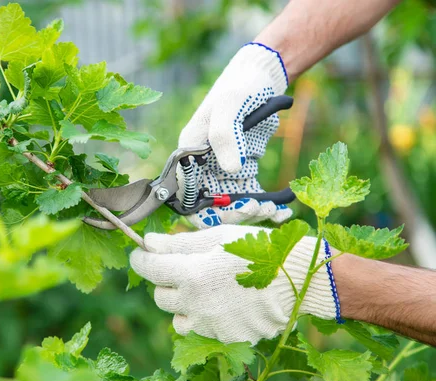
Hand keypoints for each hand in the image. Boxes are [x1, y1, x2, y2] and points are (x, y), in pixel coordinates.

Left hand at [130, 225, 338, 344]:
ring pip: (179, 319)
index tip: (141, 253)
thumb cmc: (259, 249)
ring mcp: (211, 325)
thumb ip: (178, 242)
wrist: (300, 279)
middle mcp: (196, 305)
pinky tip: (225, 302)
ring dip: (183, 305)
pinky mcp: (227, 337)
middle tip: (184, 268)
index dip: (141, 259)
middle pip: (160, 296)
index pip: (148, 269)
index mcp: (191, 274)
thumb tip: (148, 243)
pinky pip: (204, 330)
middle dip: (166, 281)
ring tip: (204, 289)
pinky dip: (206, 317)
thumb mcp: (217, 236)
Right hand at [178, 43, 291, 227]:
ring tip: (274, 209)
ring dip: (251, 214)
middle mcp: (201, 166)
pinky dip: (265, 207)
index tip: (237, 206)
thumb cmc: (241, 86)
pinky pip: (248, 196)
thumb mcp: (230, 104)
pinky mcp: (241, 170)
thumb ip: (224, 135)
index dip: (208, 210)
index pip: (187, 195)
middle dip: (234, 215)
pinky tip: (283, 210)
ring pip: (230, 206)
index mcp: (189, 153)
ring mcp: (221, 169)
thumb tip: (231, 170)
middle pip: (209, 207)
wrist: (262, 76)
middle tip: (259, 209)